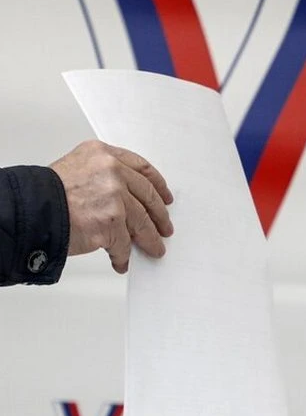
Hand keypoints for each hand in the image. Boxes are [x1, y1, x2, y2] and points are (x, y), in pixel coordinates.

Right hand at [50, 140, 173, 272]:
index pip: (142, 168)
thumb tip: (128, 200)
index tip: (165, 197)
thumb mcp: (77, 169)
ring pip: (141, 222)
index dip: (158, 185)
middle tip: (165, 228)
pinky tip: (122, 261)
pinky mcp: (111, 222)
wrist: (29, 211)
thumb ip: (104, 177)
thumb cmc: (46, 194)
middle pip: (147, 196)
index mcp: (104, 154)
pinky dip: (123, 255)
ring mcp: (114, 196)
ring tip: (153, 249)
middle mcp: (112, 171)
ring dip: (149, 239)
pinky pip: (123, 243)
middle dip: (159, 216)